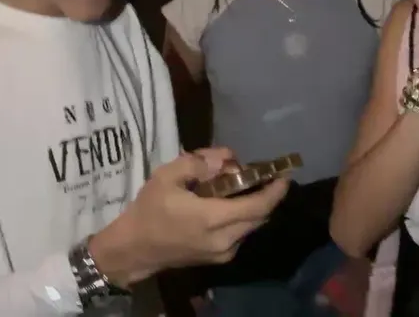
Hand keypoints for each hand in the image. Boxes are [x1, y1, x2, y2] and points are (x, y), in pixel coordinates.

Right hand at [89, 147, 288, 286]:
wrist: (133, 249)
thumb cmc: (149, 210)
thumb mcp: (168, 175)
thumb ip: (200, 163)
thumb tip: (227, 160)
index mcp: (214, 218)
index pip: (259, 206)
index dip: (276, 190)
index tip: (284, 174)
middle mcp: (225, 239)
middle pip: (261, 217)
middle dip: (266, 195)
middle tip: (260, 175)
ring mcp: (223, 253)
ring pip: (252, 227)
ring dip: (254, 207)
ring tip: (241, 187)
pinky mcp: (219, 259)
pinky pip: (241, 235)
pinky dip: (243, 218)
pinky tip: (229, 204)